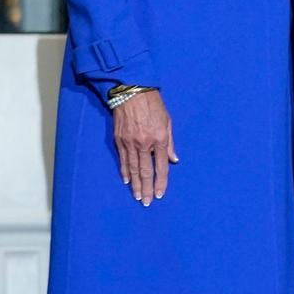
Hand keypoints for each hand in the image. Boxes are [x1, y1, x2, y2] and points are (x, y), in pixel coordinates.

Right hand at [113, 91, 177, 205]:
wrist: (132, 91)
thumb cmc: (153, 104)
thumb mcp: (168, 121)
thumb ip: (171, 143)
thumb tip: (174, 160)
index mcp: (159, 139)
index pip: (161, 167)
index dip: (161, 182)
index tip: (160, 194)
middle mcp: (144, 143)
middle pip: (145, 171)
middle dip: (147, 188)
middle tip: (147, 202)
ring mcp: (130, 142)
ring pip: (132, 169)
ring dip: (135, 185)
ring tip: (138, 197)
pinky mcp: (119, 140)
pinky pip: (122, 160)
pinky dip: (124, 172)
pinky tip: (127, 181)